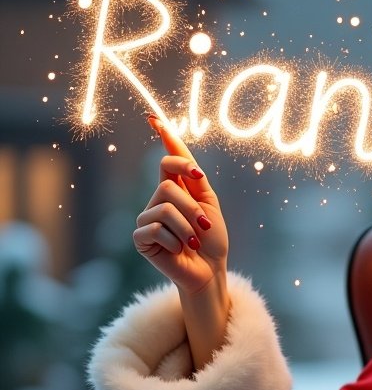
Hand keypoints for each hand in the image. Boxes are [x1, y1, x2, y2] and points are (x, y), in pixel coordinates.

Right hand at [134, 118, 227, 293]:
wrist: (210, 269)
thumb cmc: (212, 240)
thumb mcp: (209, 205)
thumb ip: (195, 181)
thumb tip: (186, 157)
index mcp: (175, 189)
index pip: (168, 162)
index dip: (164, 141)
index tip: (155, 120)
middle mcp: (157, 200)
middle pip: (168, 186)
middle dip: (192, 207)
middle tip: (203, 226)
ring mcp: (147, 218)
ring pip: (164, 208)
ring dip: (187, 227)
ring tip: (193, 241)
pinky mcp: (140, 238)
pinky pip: (156, 229)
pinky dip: (175, 241)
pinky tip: (177, 250)